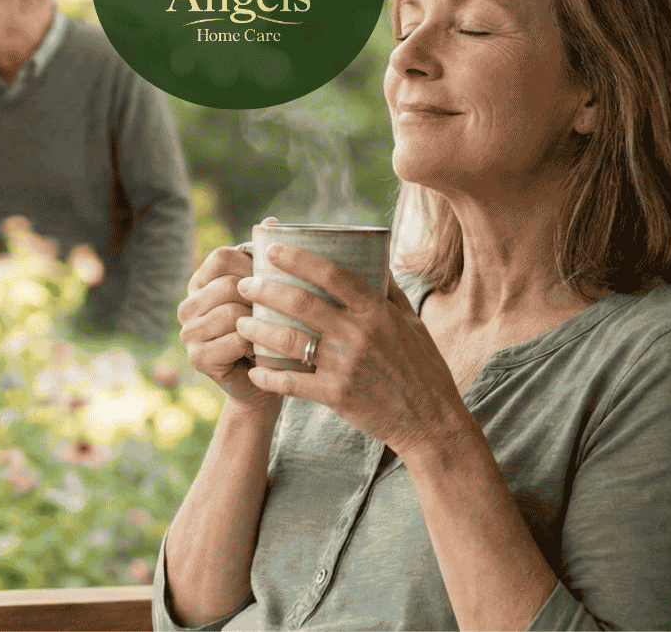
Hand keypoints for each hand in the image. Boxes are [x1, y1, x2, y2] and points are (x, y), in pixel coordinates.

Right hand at [176, 219, 279, 413]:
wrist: (264, 384)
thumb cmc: (270, 333)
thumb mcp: (270, 293)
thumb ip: (266, 259)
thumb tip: (271, 221)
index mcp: (201, 283)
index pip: (222, 256)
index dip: (253, 266)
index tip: (272, 283)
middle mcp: (188, 305)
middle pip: (228, 284)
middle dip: (258, 298)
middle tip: (275, 315)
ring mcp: (188, 332)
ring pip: (230, 312)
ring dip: (257, 323)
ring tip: (269, 332)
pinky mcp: (198, 358)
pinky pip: (233, 340)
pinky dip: (254, 344)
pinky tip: (260, 350)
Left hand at [234, 242, 465, 457]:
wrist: (430, 419)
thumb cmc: (423, 367)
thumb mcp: (413, 322)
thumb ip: (389, 292)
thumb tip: (374, 261)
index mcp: (376, 311)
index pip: (332, 273)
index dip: (297, 258)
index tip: (271, 251)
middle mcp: (359, 334)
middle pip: (301, 303)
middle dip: (265, 290)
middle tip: (244, 285)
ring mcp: (345, 366)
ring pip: (289, 341)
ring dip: (259, 330)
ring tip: (241, 323)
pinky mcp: (336, 395)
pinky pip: (292, 383)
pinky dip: (269, 376)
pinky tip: (254, 371)